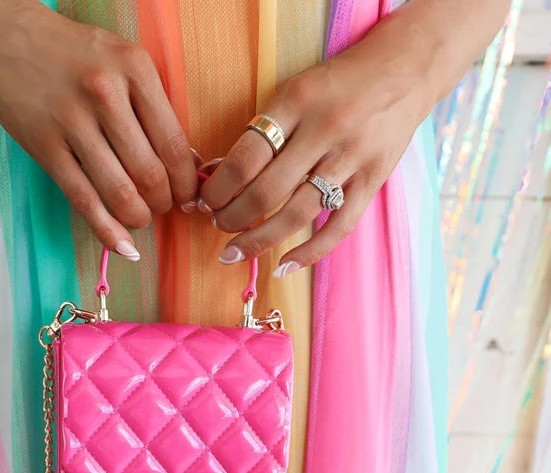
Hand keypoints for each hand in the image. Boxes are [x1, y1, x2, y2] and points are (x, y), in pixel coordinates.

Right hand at [0, 0, 198, 256]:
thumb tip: (188, 165)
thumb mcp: (121, 61)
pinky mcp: (45, 147)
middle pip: (150, 174)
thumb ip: (152, 107)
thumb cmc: (73, 55)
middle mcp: (106, 93)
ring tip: (139, 218)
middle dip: (162, 204)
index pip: (174, 144)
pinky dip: (107, 232)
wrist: (4, 36)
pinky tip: (124, 247)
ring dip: (137, 218)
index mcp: (135, 70)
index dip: (186, 183)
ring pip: (120, 193)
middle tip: (161, 208)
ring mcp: (72, 121)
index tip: (188, 197)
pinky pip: (84, 201)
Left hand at [199, 29, 431, 273]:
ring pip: (297, 214)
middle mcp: (325, 130)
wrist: (406, 68)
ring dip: (259, 239)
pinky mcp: (373, 180)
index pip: (246, 155)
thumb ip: (262, 131)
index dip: (218, 187)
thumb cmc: (338, 83)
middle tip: (217, 225)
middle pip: (266, 190)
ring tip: (234, 251)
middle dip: (232, 216)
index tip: (204, 201)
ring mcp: (352, 157)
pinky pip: (338, 227)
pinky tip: (282, 267)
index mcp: (297, 101)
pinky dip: (308, 252)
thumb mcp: (295, 91)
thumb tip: (217, 176)